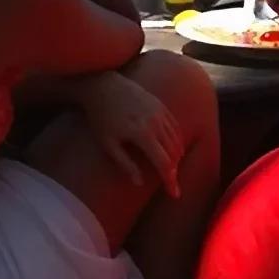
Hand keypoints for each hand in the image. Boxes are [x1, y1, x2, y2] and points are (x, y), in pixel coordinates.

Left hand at [77, 70, 184, 195]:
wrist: (102, 85)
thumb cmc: (101, 117)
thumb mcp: (108, 144)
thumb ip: (125, 164)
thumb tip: (140, 183)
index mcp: (142, 133)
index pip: (163, 162)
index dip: (170, 180)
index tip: (174, 194)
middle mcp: (155, 122)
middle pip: (173, 152)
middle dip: (174, 171)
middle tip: (171, 184)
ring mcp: (159, 111)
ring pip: (176, 139)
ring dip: (177, 156)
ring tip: (172, 169)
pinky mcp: (159, 104)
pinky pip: (175, 125)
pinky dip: (177, 140)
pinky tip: (174, 149)